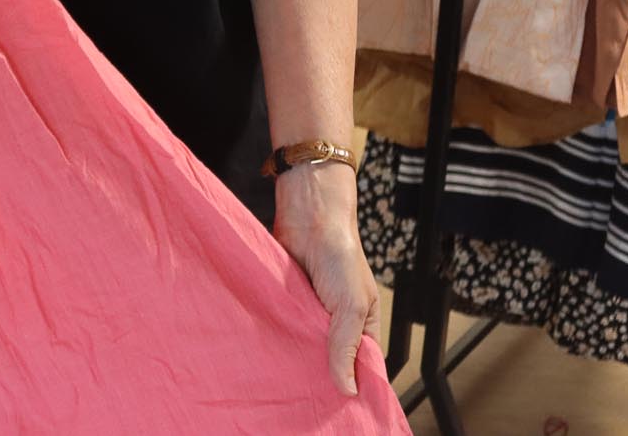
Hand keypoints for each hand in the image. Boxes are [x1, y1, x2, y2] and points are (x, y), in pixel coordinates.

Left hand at [272, 161, 377, 395]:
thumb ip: (346, 347)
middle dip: (318, 377)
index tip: (338, 409)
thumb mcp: (350, 306)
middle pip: (328, 361)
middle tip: (303, 401)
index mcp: (361, 327)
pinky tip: (265, 356)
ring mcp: (309, 315)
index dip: (351, 385)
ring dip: (293, 359)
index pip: (360, 367)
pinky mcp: (286, 304)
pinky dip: (275, 339)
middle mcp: (335, 324)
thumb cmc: (339, 257)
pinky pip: (281, 329)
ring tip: (281, 383)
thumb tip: (348, 390)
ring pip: (302, 348)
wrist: (308, 217)